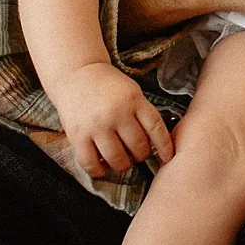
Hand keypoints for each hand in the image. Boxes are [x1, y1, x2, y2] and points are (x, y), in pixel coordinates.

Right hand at [48, 60, 174, 177]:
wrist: (76, 74)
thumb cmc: (107, 85)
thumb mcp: (131, 91)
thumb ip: (142, 113)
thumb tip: (155, 143)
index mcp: (133, 100)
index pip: (156, 128)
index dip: (164, 147)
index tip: (167, 157)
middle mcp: (116, 113)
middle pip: (138, 147)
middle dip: (141, 156)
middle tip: (138, 155)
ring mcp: (97, 126)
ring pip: (117, 159)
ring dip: (123, 165)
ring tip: (122, 161)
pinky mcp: (78, 136)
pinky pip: (91, 163)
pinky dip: (99, 171)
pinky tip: (102, 168)